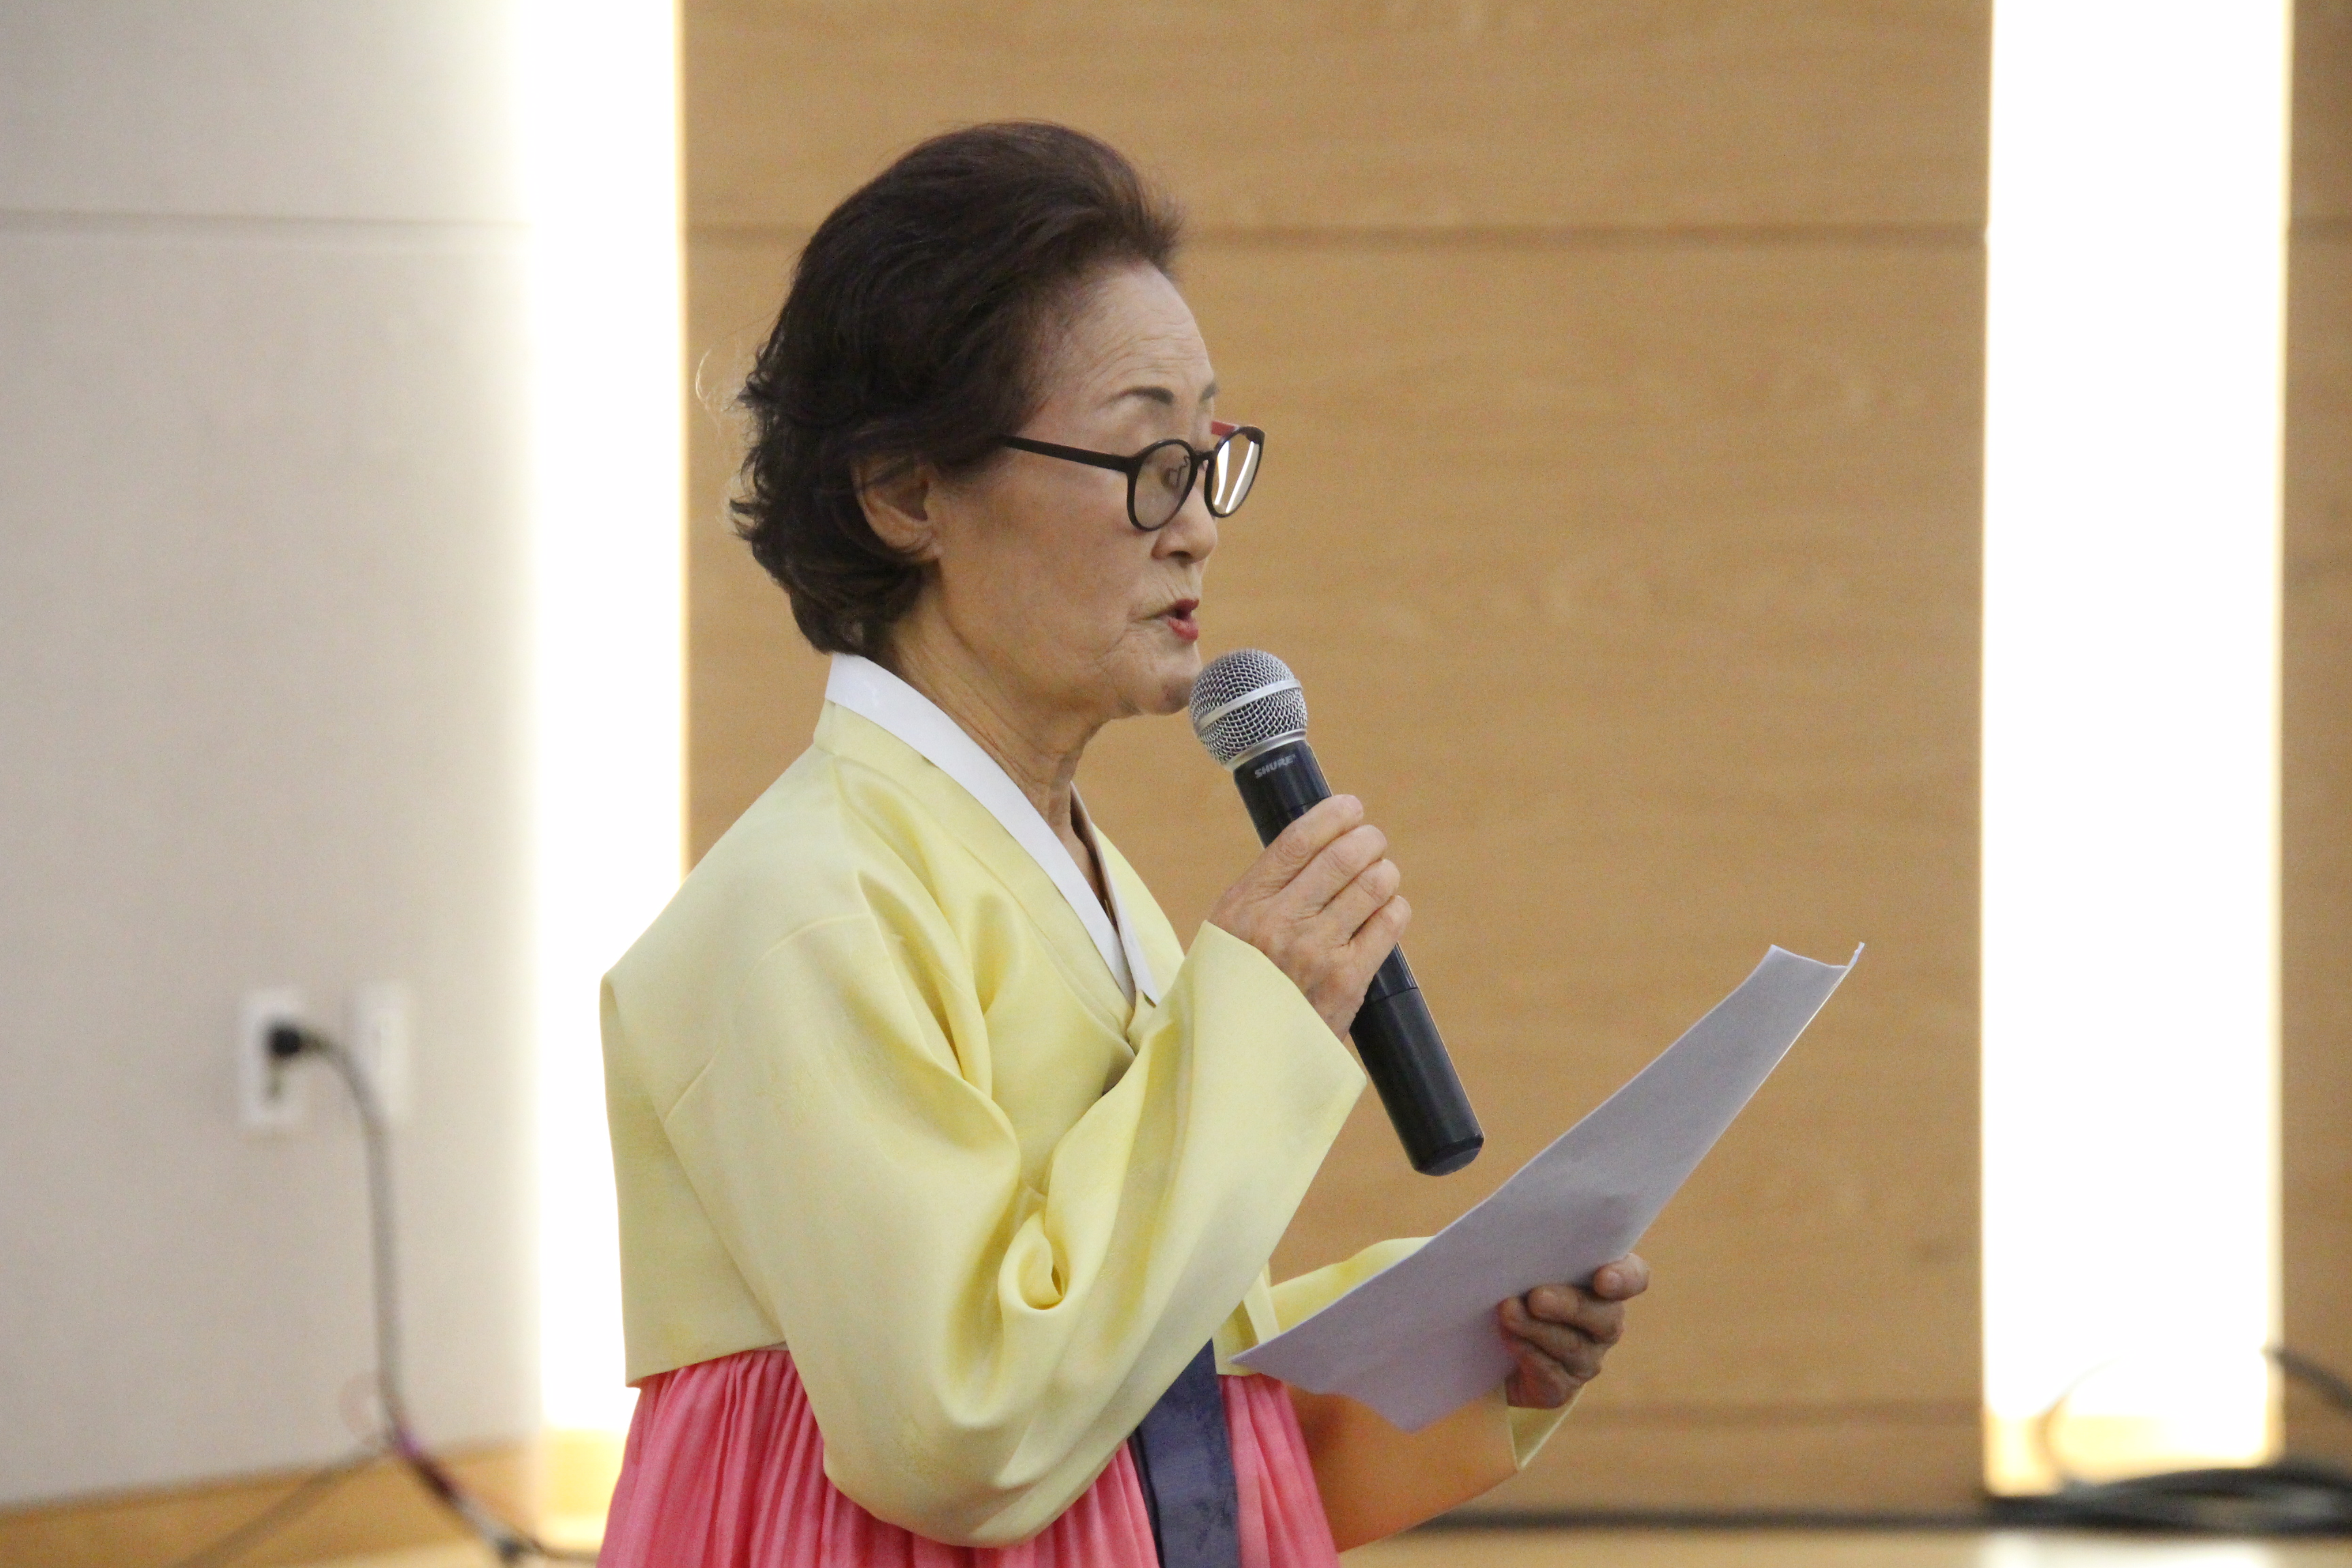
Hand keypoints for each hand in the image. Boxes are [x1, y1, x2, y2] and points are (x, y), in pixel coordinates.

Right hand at [1206, 794, 1409, 1038]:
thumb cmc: (1237, 990)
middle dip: (1367, 840)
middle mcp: (1280, 924)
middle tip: (1371, 842)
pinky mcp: (1348, 981)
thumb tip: (1316, 847)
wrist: (1241, 1060)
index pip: (1298, 841)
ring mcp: (1316, 952)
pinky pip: (1389, 922)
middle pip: (1343, 856)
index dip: (1332, 815)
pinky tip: (1385, 913)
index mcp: (1244, 905)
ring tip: (1379, 876)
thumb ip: (1264, 893)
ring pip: (1374, 884)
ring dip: (1384, 872)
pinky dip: (1394, 909)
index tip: (1350, 807)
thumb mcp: (1227, 934)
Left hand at [1497, 1253, 1649, 1408]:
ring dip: (1537, 1328)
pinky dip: (1527, 1353)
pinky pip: (1551, 1375)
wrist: (1493, 1341)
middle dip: (1569, 1306)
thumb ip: (1533, 1250)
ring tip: (1508, 1312)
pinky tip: (1507, 1337)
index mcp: (1606, 1280)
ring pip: (1573, 1347)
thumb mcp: (1526, 1263)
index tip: (1602, 1278)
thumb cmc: (1516, 1284)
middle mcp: (1605, 1321)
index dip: (1625, 1278)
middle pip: (1605, 1316)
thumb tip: (1514, 1243)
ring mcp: (1588, 1358)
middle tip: (1536, 1298)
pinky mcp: (1562, 1386)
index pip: (1635, 1277)